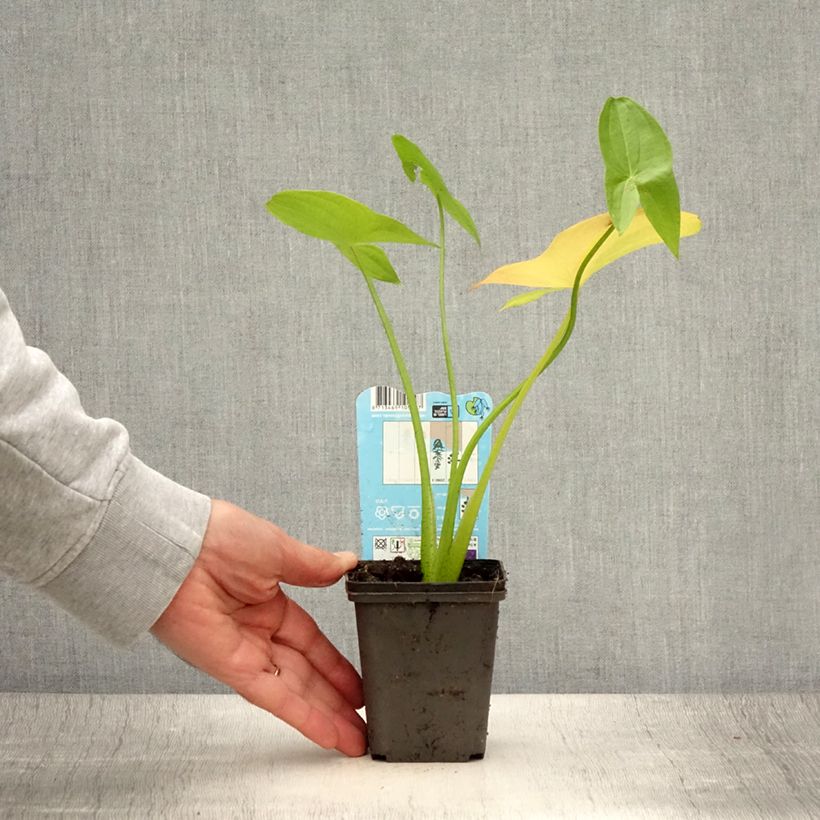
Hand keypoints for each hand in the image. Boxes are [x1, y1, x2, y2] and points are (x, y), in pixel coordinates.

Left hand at [150, 499, 365, 755]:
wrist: (177, 548)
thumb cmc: (217, 538)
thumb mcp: (280, 550)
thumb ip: (315, 566)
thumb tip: (346, 564)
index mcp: (269, 602)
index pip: (311, 642)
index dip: (336, 665)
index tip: (357, 683)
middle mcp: (256, 633)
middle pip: (305, 674)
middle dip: (335, 700)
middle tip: (363, 721)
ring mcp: (244, 653)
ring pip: (294, 692)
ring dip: (325, 716)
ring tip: (355, 737)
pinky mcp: (232, 669)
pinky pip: (274, 697)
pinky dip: (302, 716)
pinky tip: (327, 732)